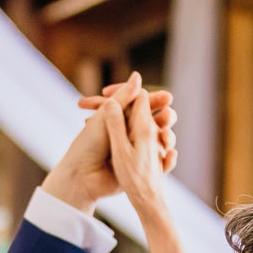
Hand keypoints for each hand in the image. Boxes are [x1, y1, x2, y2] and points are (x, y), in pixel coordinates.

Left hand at [44, 73, 175, 210]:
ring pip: (158, 139)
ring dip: (166, 136)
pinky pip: (158, 161)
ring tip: (167, 136)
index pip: (141, 103)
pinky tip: (170, 153)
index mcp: (119, 116)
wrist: (82, 177)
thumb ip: (123, 97)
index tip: (167, 97)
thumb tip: (138, 76)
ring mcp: (135, 150)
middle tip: (170, 115)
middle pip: (153, 120)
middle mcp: (128, 132)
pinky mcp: (138, 168)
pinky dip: (166, 157)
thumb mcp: (106, 116)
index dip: (154, 100)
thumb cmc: (88, 144)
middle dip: (164, 117)